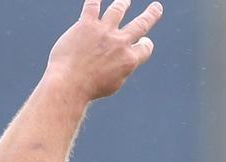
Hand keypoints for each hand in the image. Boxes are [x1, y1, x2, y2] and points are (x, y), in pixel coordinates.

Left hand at [46, 0, 162, 100]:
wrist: (69, 84)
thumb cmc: (88, 89)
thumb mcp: (112, 85)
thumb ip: (120, 71)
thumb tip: (121, 65)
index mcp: (129, 60)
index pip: (145, 48)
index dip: (146, 44)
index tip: (144, 41)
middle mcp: (120, 43)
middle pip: (141, 24)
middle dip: (151, 15)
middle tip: (156, 7)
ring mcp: (103, 31)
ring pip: (118, 10)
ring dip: (123, 4)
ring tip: (125, 1)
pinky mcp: (86, 25)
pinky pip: (92, 6)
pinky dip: (95, 0)